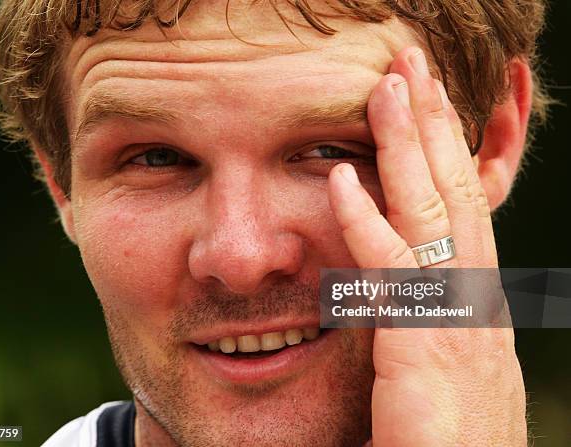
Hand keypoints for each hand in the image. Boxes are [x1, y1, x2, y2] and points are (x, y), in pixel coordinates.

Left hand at [327, 47, 526, 445]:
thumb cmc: (448, 437)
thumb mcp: (445, 364)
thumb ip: (427, 320)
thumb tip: (398, 288)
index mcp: (476, 298)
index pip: (469, 205)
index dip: (452, 148)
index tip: (431, 103)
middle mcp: (476, 296)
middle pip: (456, 189)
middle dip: (435, 122)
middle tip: (413, 64)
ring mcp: (457, 316)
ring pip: (433, 209)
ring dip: (408, 143)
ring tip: (391, 84)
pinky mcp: (423, 345)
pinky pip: (390, 269)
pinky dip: (364, 219)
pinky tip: (340, 177)